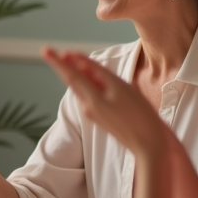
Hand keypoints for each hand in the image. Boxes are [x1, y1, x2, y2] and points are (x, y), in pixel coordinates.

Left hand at [40, 47, 167, 155]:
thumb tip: (79, 64)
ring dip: (72, 73)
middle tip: (45, 51)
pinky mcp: (104, 118)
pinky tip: (86, 76)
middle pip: (72, 81)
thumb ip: (100, 76)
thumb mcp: (122, 90)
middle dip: (60, 65)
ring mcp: (95, 113)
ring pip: (80, 89)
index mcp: (92, 99)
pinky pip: (91, 96)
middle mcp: (89, 107)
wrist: (151, 147)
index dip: (60, 62)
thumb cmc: (141, 116)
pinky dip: (86, 83)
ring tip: (64, 59)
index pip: (72, 75)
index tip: (47, 50)